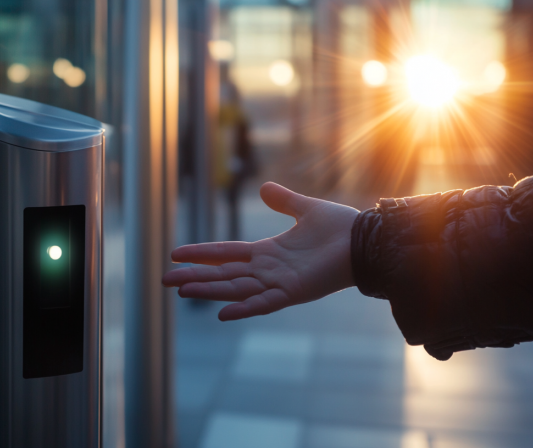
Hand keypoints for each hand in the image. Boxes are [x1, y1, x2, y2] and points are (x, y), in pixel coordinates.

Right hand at [162, 182, 359, 320]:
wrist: (366, 239)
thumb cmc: (341, 227)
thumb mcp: (305, 209)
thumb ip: (284, 201)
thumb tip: (263, 188)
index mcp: (269, 252)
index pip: (226, 254)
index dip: (202, 254)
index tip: (176, 254)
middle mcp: (268, 270)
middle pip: (223, 274)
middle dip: (194, 277)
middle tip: (165, 280)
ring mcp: (278, 283)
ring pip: (235, 288)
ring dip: (209, 290)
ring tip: (182, 290)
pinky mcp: (293, 292)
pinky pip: (263, 303)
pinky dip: (243, 309)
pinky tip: (221, 313)